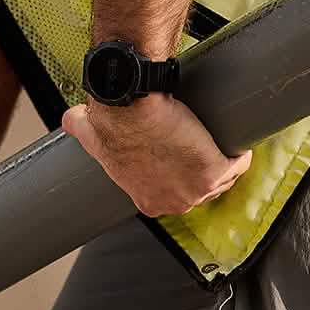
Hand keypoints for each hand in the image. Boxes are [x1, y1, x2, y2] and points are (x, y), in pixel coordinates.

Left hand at [63, 96, 251, 217]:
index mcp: (149, 201)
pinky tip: (238, 139)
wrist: (131, 106)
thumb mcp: (91, 133)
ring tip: (220, 139)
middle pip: (202, 190)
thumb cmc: (111, 120)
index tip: (184, 157)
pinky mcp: (215, 172)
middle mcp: (174, 203)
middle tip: (203, 144)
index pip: (176, 194)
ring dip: (225, 161)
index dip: (182, 175)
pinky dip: (240, 152)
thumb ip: (80, 130)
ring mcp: (196, 192)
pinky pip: (238, 164)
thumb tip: (69, 120)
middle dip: (205, 169)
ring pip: (223, 178)